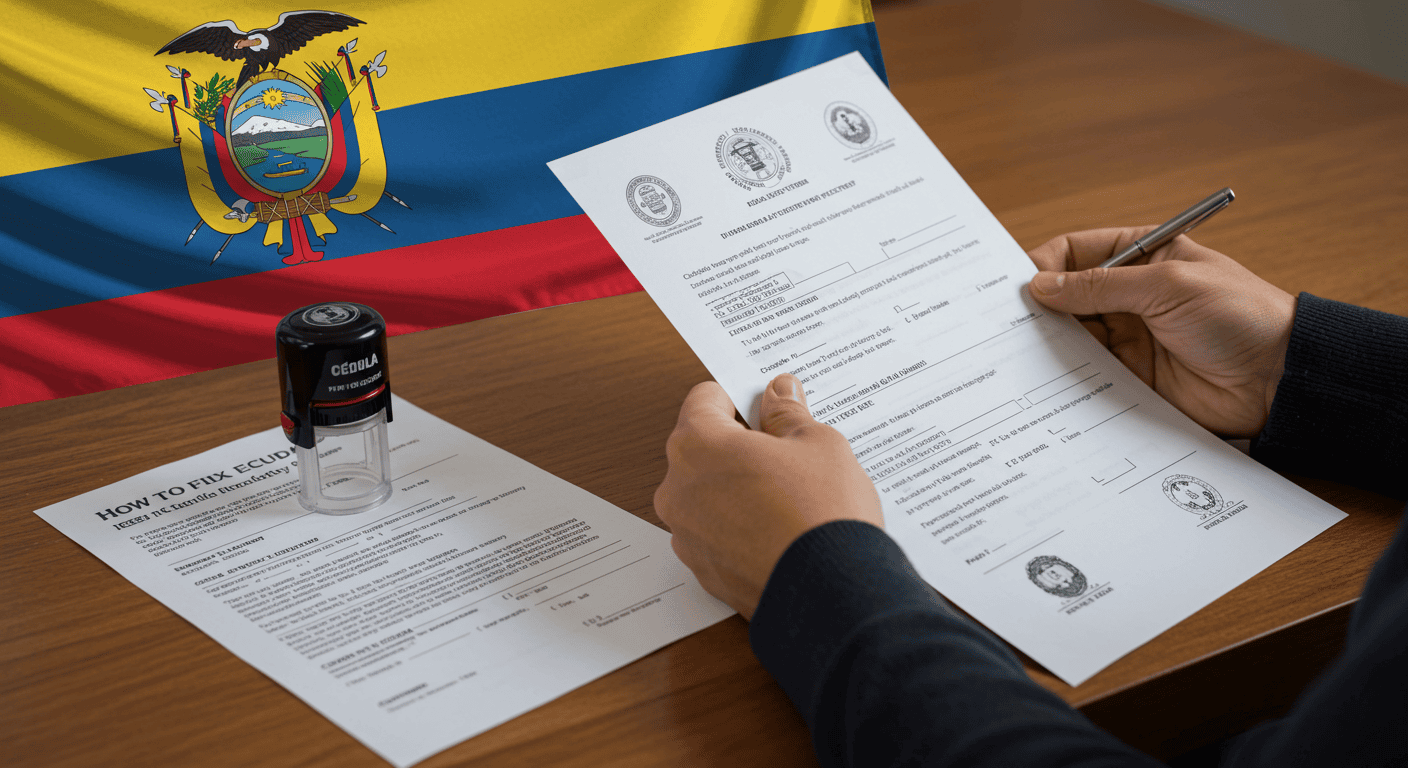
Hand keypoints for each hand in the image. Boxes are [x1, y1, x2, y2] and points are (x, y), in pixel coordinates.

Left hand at [654, 374, 882, 618]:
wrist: (833, 595)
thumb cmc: (822, 514)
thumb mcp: (817, 443)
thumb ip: (788, 414)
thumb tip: (779, 394)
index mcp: (697, 445)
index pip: (705, 399)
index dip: (740, 397)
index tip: (768, 406)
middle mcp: (678, 489)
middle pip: (702, 447)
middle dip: (739, 444)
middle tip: (786, 452)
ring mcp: (686, 534)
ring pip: (707, 492)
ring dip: (737, 486)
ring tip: (788, 496)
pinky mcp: (702, 570)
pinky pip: (716, 532)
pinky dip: (739, 525)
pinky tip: (779, 529)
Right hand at [1026, 227, 1295, 437]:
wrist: (1279, 378)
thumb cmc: (1240, 316)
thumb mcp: (1168, 286)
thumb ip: (1101, 286)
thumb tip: (1041, 286)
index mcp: (1141, 256)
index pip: (1076, 252)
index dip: (1044, 264)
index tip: (1018, 285)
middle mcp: (1129, 295)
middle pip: (1065, 295)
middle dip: (1037, 307)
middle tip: (1006, 322)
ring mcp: (1127, 336)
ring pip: (1069, 336)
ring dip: (1047, 343)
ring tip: (1019, 352)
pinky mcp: (1129, 376)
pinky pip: (1086, 374)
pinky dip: (1064, 376)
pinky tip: (1046, 379)